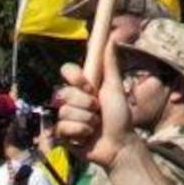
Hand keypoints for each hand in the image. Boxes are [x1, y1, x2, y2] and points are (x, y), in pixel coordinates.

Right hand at [55, 39, 131, 168]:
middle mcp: (73, 100)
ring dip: (86, 120)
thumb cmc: (120, 116)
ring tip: (96, 126)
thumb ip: (110, 64)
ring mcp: (67, 117)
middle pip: (65, 93)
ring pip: (65, 112)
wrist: (119, 145)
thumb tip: (112, 39)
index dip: (76, 78)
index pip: (67, 71)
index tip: (89, 86)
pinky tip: (87, 136)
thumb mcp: (115, 88)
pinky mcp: (64, 134)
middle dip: (86, 104)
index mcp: (83, 87)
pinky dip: (79, 132)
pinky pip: (62, 127)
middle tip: (98, 111)